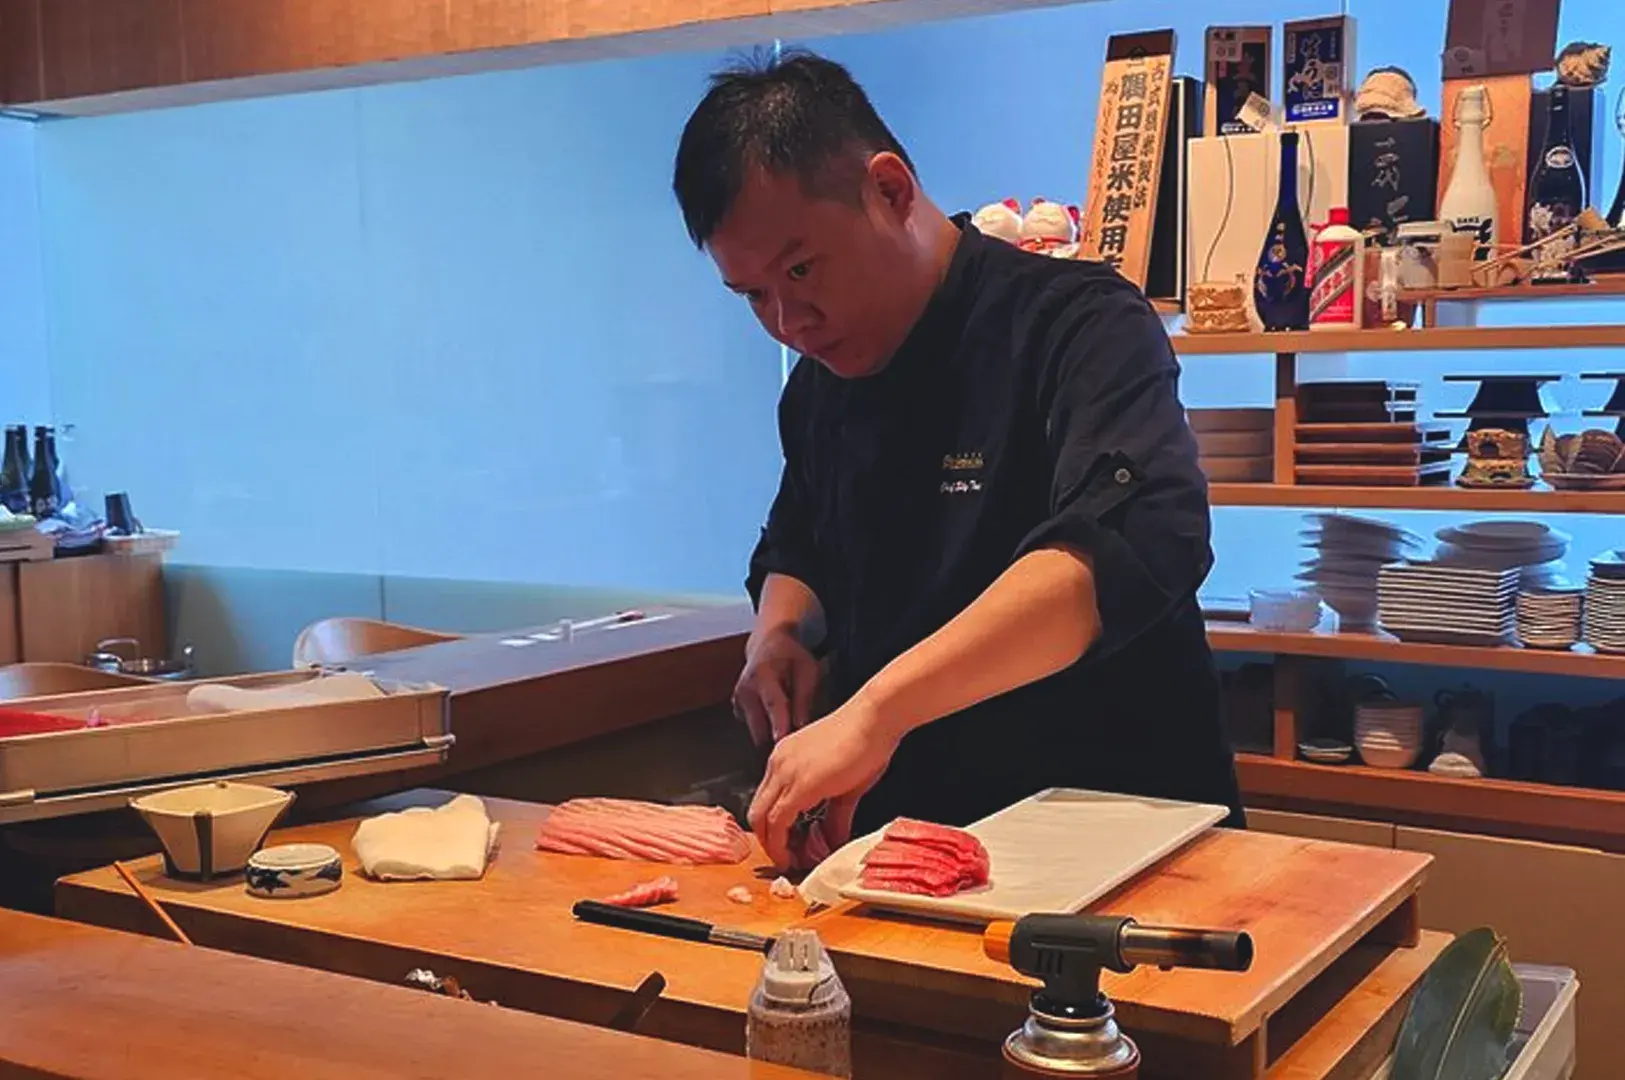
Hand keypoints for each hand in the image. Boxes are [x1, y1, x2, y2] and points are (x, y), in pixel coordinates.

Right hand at [733, 625, 820, 745]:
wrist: (768, 643)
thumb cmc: (790, 655)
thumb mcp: (807, 670)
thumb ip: (804, 697)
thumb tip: (801, 725)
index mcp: (763, 674)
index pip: (772, 704)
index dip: (778, 723)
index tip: (782, 740)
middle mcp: (745, 689)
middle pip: (760, 726)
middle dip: (778, 735)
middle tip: (798, 732)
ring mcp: (738, 699)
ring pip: (757, 731)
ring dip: (773, 729)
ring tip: (787, 711)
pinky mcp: (737, 708)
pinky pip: (754, 727)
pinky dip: (766, 724)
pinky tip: (774, 710)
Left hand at [749, 695, 898, 868]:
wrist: (876, 718)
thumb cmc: (866, 742)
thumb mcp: (846, 786)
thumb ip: (835, 815)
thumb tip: (834, 841)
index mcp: (785, 759)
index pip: (767, 800)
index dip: (774, 829)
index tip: (791, 846)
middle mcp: (778, 763)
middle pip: (757, 812)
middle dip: (769, 841)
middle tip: (789, 859)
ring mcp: (784, 772)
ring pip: (761, 819)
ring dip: (774, 846)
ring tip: (792, 861)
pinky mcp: (798, 785)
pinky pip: (777, 822)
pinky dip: (781, 844)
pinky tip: (795, 856)